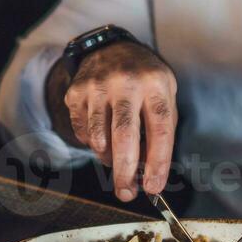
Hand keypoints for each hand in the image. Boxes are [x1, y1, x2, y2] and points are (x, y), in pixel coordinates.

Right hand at [64, 41, 176, 201]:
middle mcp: (126, 82)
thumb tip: (147, 173)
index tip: (154, 186)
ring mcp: (97, 86)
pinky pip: (82, 132)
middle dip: (126, 172)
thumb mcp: (164, 94)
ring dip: (108, 159)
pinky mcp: (76, 92)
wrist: (111, 48)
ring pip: (100, 137)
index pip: (160, 130)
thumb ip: (160, 132)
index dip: (158, 163)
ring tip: (115, 160)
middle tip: (126, 193)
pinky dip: (93, 144)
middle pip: (124, 136)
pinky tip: (102, 137)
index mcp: (155, 84)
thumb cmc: (144, 79)